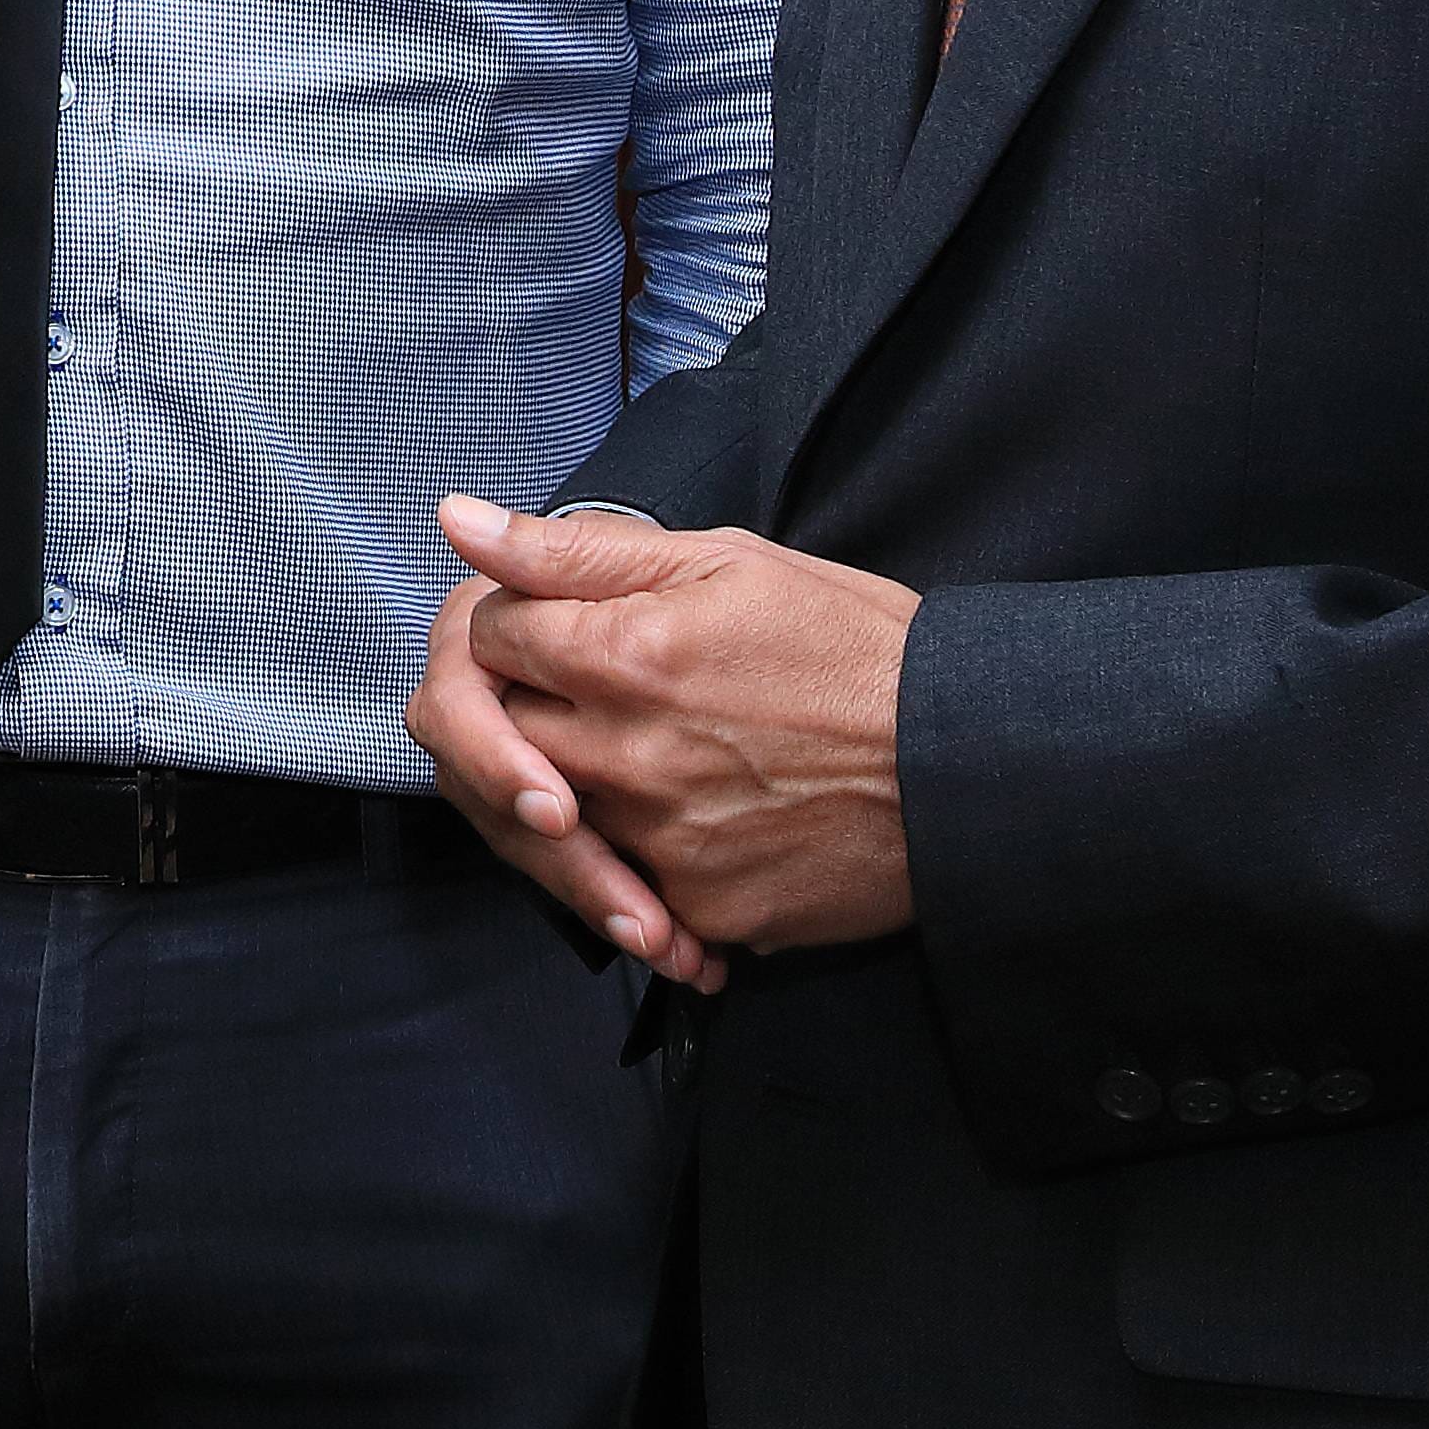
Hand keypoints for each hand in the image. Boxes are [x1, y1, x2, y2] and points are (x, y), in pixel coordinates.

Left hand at [441, 495, 925, 959]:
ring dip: (564, 792)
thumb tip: (461, 521)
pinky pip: (623, 889)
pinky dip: (635, 865)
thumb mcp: (727, 565)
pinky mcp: (700, 906)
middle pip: (491, 737)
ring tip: (633, 761)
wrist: (968, 762)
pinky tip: (686, 828)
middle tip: (576, 698)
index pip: (489, 636)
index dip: (512, 624)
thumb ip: (578, 552)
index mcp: (626, 653)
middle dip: (512, 713)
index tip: (559, 628)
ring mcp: (661, 841)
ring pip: (545, 821)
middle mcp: (627, 754)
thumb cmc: (857, 649)